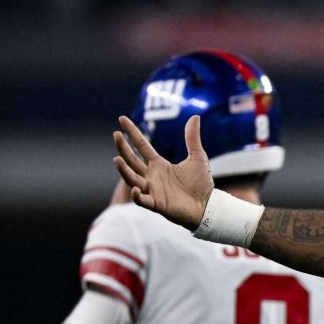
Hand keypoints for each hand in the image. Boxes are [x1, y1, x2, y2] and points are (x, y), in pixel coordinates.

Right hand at [114, 114, 211, 228]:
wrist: (207, 206)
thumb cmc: (201, 184)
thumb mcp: (198, 157)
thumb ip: (192, 138)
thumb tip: (195, 116)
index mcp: (159, 164)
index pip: (141, 145)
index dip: (132, 132)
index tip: (122, 119)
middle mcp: (152, 176)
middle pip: (132, 160)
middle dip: (123, 148)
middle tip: (116, 134)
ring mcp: (152, 190)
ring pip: (132, 179)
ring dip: (124, 170)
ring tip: (116, 159)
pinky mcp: (157, 204)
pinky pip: (142, 201)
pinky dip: (137, 196)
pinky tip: (135, 188)